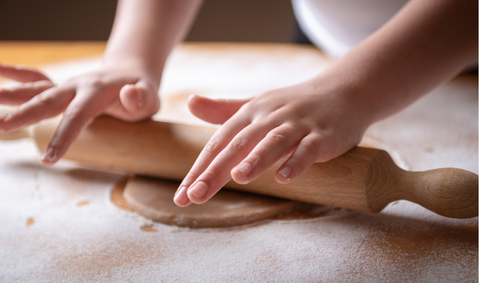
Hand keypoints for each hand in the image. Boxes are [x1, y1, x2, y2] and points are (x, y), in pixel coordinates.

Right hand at [0, 62, 159, 164]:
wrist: (132, 73)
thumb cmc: (142, 92)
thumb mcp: (150, 98)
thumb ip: (142, 98)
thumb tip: (129, 94)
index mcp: (97, 92)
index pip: (78, 117)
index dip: (63, 137)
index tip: (49, 158)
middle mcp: (77, 85)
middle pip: (48, 100)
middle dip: (25, 114)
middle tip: (1, 125)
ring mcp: (66, 85)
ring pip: (35, 88)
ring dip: (10, 94)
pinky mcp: (61, 86)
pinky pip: (35, 78)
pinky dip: (14, 74)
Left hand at [173, 80, 368, 206]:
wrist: (343, 91)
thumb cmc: (293, 104)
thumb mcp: (256, 104)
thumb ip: (224, 109)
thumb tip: (190, 102)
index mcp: (250, 113)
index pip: (219, 143)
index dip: (199, 168)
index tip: (182, 195)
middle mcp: (270, 117)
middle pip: (239, 144)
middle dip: (216, 170)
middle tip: (195, 195)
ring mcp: (297, 125)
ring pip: (273, 142)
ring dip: (255, 160)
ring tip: (237, 177)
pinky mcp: (323, 135)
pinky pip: (309, 149)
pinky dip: (297, 161)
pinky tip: (284, 177)